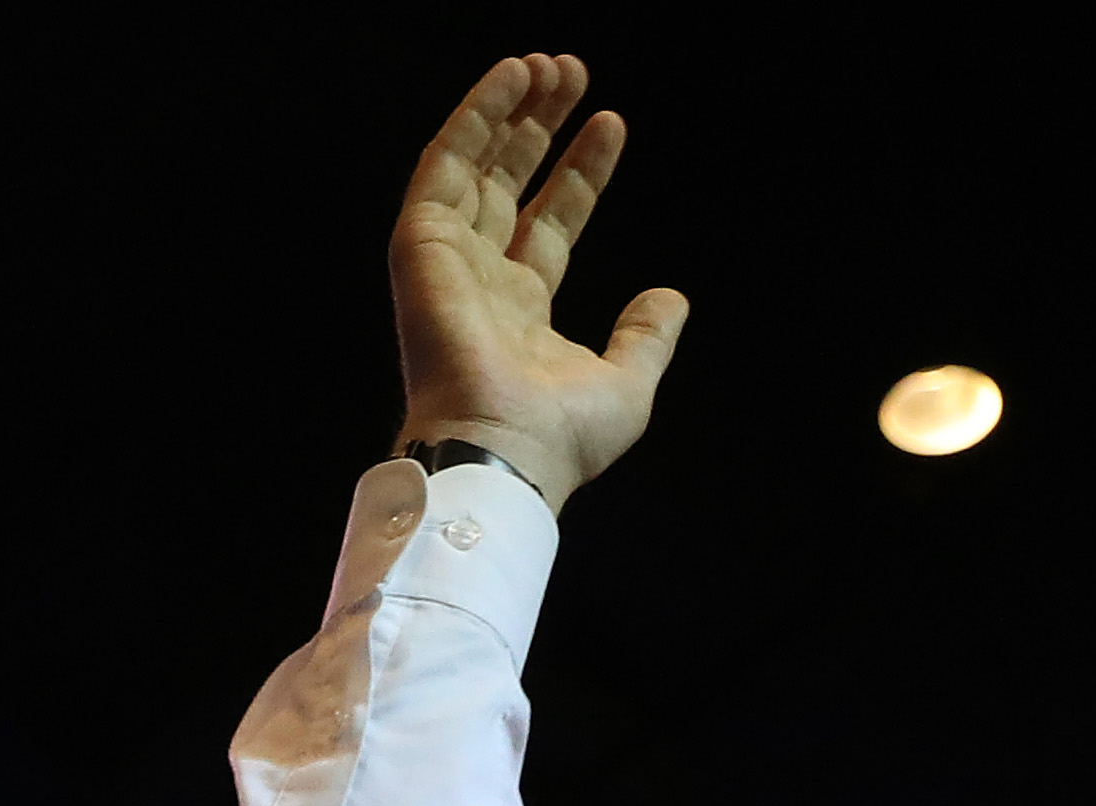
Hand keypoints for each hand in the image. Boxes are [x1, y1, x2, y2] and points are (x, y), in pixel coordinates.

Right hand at [390, 54, 686, 511]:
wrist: (507, 452)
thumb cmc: (561, 436)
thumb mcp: (627, 383)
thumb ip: (647, 337)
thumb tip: (672, 298)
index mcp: (521, 308)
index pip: (550, 220)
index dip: (579, 171)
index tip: (610, 124)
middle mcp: (480, 276)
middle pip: (509, 180)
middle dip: (540, 125)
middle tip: (572, 73)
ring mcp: (447, 257)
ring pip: (476, 161)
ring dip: (509, 108)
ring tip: (547, 64)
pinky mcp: (422, 241)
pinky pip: (448, 162)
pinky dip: (477, 115)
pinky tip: (511, 78)